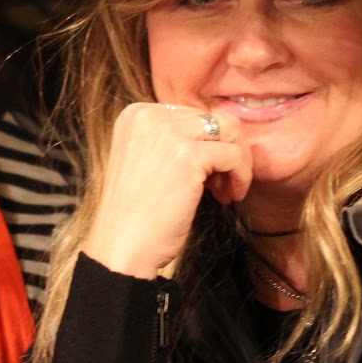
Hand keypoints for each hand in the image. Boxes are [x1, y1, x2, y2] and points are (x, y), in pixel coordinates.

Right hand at [81, 102, 250, 278]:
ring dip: (238, 161)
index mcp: (136, 114)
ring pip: (230, 130)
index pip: (191, 114)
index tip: (205, 175)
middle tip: (219, 186)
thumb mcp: (147, 161)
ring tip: (226, 190)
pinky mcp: (189, 155)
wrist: (121, 248)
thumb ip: (172, 140)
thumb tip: (220, 132)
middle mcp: (149, 116)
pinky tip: (227, 198)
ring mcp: (169, 133)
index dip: (206, 144)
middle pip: (213, 118)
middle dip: (225, 151)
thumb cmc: (136, 214)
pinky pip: (234, 155)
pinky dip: (240, 176)